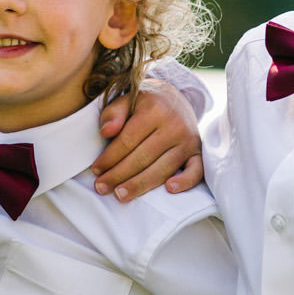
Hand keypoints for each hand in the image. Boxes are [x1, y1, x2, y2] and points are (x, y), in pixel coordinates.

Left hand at [94, 79, 203, 199]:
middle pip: (142, 158)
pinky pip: (196, 171)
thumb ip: (114, 113)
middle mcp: (175, 126)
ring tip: (121, 195)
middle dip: (119, 175)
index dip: (109, 158)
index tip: (96, 170)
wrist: (176, 99)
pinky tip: (169, 189)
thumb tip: (106, 132)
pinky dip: (185, 182)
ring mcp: (188, 141)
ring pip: (162, 168)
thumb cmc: (145, 103)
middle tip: (101, 187)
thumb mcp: (126, 99)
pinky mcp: (198, 153)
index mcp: (155, 110)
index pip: (128, 140)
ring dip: (140, 185)